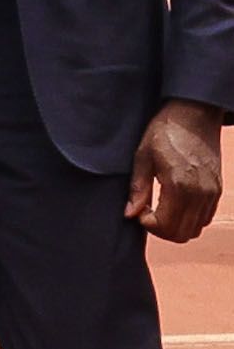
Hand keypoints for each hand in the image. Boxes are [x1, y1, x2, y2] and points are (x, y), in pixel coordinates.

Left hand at [131, 100, 222, 243]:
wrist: (194, 114)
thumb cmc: (165, 132)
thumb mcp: (143, 157)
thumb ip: (138, 188)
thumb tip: (130, 214)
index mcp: (180, 185)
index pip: (166, 226)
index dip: (148, 224)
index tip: (139, 211)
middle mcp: (201, 192)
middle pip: (182, 234)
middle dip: (161, 230)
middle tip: (147, 213)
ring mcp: (213, 191)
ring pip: (195, 228)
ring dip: (175, 225)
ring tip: (160, 208)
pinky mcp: (218, 188)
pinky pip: (205, 217)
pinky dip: (189, 218)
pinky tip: (174, 203)